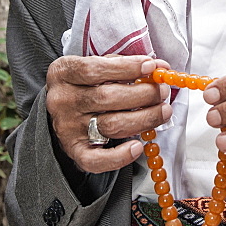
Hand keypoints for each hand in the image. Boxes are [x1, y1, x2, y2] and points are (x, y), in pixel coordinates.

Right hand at [45, 54, 171, 172]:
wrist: (62, 111)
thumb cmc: (85, 84)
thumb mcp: (96, 66)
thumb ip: (124, 65)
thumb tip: (159, 67)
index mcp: (64, 72)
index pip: (95, 69)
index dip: (126, 68)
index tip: (151, 66)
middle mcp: (63, 100)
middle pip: (106, 98)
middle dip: (143, 94)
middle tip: (162, 91)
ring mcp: (68, 128)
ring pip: (111, 125)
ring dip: (144, 119)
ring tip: (163, 111)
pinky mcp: (75, 151)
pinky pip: (96, 160)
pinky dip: (120, 156)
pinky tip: (138, 146)